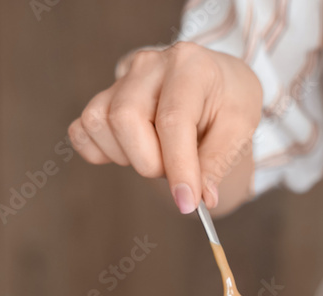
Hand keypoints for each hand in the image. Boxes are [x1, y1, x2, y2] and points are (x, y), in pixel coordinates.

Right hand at [68, 42, 262, 214]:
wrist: (216, 81)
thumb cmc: (229, 101)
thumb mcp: (240, 127)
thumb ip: (219, 162)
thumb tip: (203, 199)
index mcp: (190, 66)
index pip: (173, 119)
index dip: (178, 166)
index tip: (187, 202)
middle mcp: (150, 64)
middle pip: (125, 118)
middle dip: (150, 161)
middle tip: (174, 169)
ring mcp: (122, 79)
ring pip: (99, 123)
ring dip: (128, 156)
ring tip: (158, 154)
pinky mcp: (104, 96)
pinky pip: (82, 129)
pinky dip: (99, 151)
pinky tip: (131, 152)